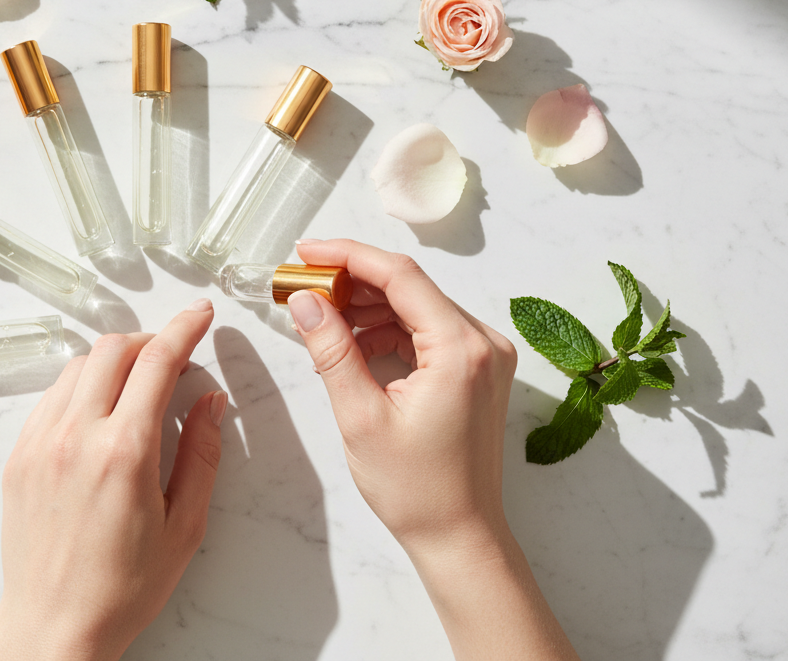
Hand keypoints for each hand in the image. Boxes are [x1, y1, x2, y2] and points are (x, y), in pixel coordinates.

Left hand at [0, 299, 227, 660]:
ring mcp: (41, 444)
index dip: (185, 329)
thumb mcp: (184, 527)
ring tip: (138, 386)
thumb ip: (201, 455)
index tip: (201, 315)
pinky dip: (80, 387)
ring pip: (78, 366)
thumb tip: (212, 401)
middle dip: (150, 339)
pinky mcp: (19, 456)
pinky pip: (51, 397)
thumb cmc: (123, 588)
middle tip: (174, 355)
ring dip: (113, 361)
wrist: (54, 626)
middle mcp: (77, 437)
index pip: (158, 362)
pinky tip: (100, 413)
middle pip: (113, 349)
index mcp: (125, 452)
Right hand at [289, 239, 515, 551]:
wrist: (458, 535)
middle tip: (303, 286)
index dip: (348, 256)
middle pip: (410, 286)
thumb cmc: (416, 489)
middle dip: (353, 281)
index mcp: (461, 350)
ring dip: (369, 306)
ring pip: (417, 306)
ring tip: (321, 317)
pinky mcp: (477, 370)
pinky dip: (389, 330)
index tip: (306, 252)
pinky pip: (428, 331)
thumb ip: (331, 350)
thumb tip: (305, 301)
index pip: (400, 276)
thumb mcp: (360, 416)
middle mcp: (483, 343)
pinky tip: (353, 343)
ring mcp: (484, 356)